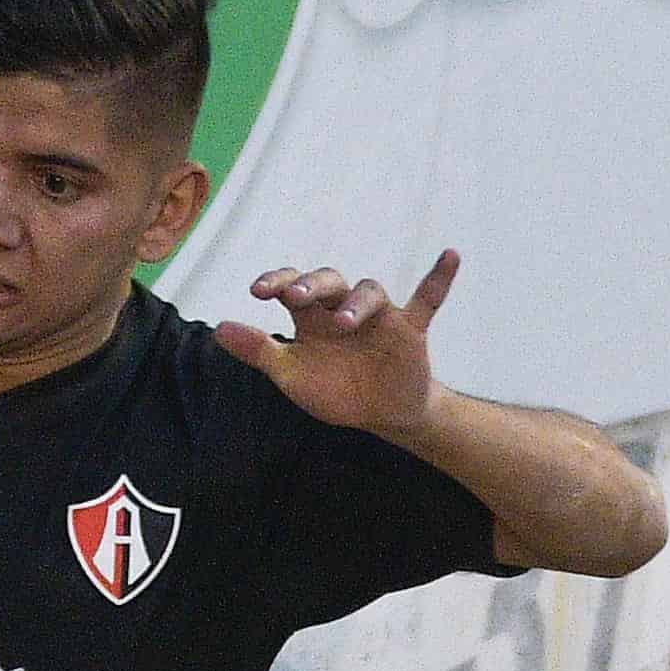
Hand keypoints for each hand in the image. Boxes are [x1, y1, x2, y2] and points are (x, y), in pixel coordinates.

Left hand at [216, 254, 458, 440]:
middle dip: (312, 284)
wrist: (382, 416)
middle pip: (330, 280)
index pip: (292, 287)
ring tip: (343, 324)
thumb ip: (259, 351)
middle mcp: (344, 308)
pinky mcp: (409, 331)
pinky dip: (439, 279)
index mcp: (312, 316)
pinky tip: (451, 255)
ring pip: (369, 291)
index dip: (276, 281)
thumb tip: (219, 327)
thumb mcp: (291, 376)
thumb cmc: (336, 390)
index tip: (258, 291)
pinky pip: (427, 301)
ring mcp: (379, 318)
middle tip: (295, 297)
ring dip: (356, 304)